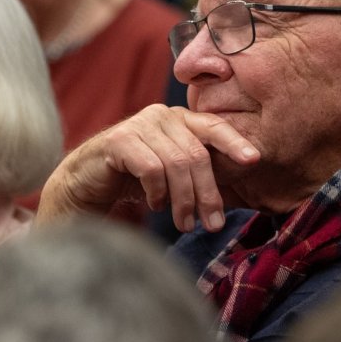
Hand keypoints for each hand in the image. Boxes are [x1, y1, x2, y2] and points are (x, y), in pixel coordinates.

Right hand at [39, 105, 259, 231]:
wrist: (86, 184)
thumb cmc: (136, 179)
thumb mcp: (174, 173)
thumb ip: (201, 170)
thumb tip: (242, 179)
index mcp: (180, 120)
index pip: (213, 126)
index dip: (234, 143)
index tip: (254, 161)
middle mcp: (162, 116)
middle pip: (197, 154)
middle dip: (207, 194)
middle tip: (211, 225)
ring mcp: (139, 124)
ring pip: (176, 164)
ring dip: (183, 200)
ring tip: (183, 223)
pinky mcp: (119, 140)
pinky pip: (152, 168)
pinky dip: (158, 192)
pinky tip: (155, 204)